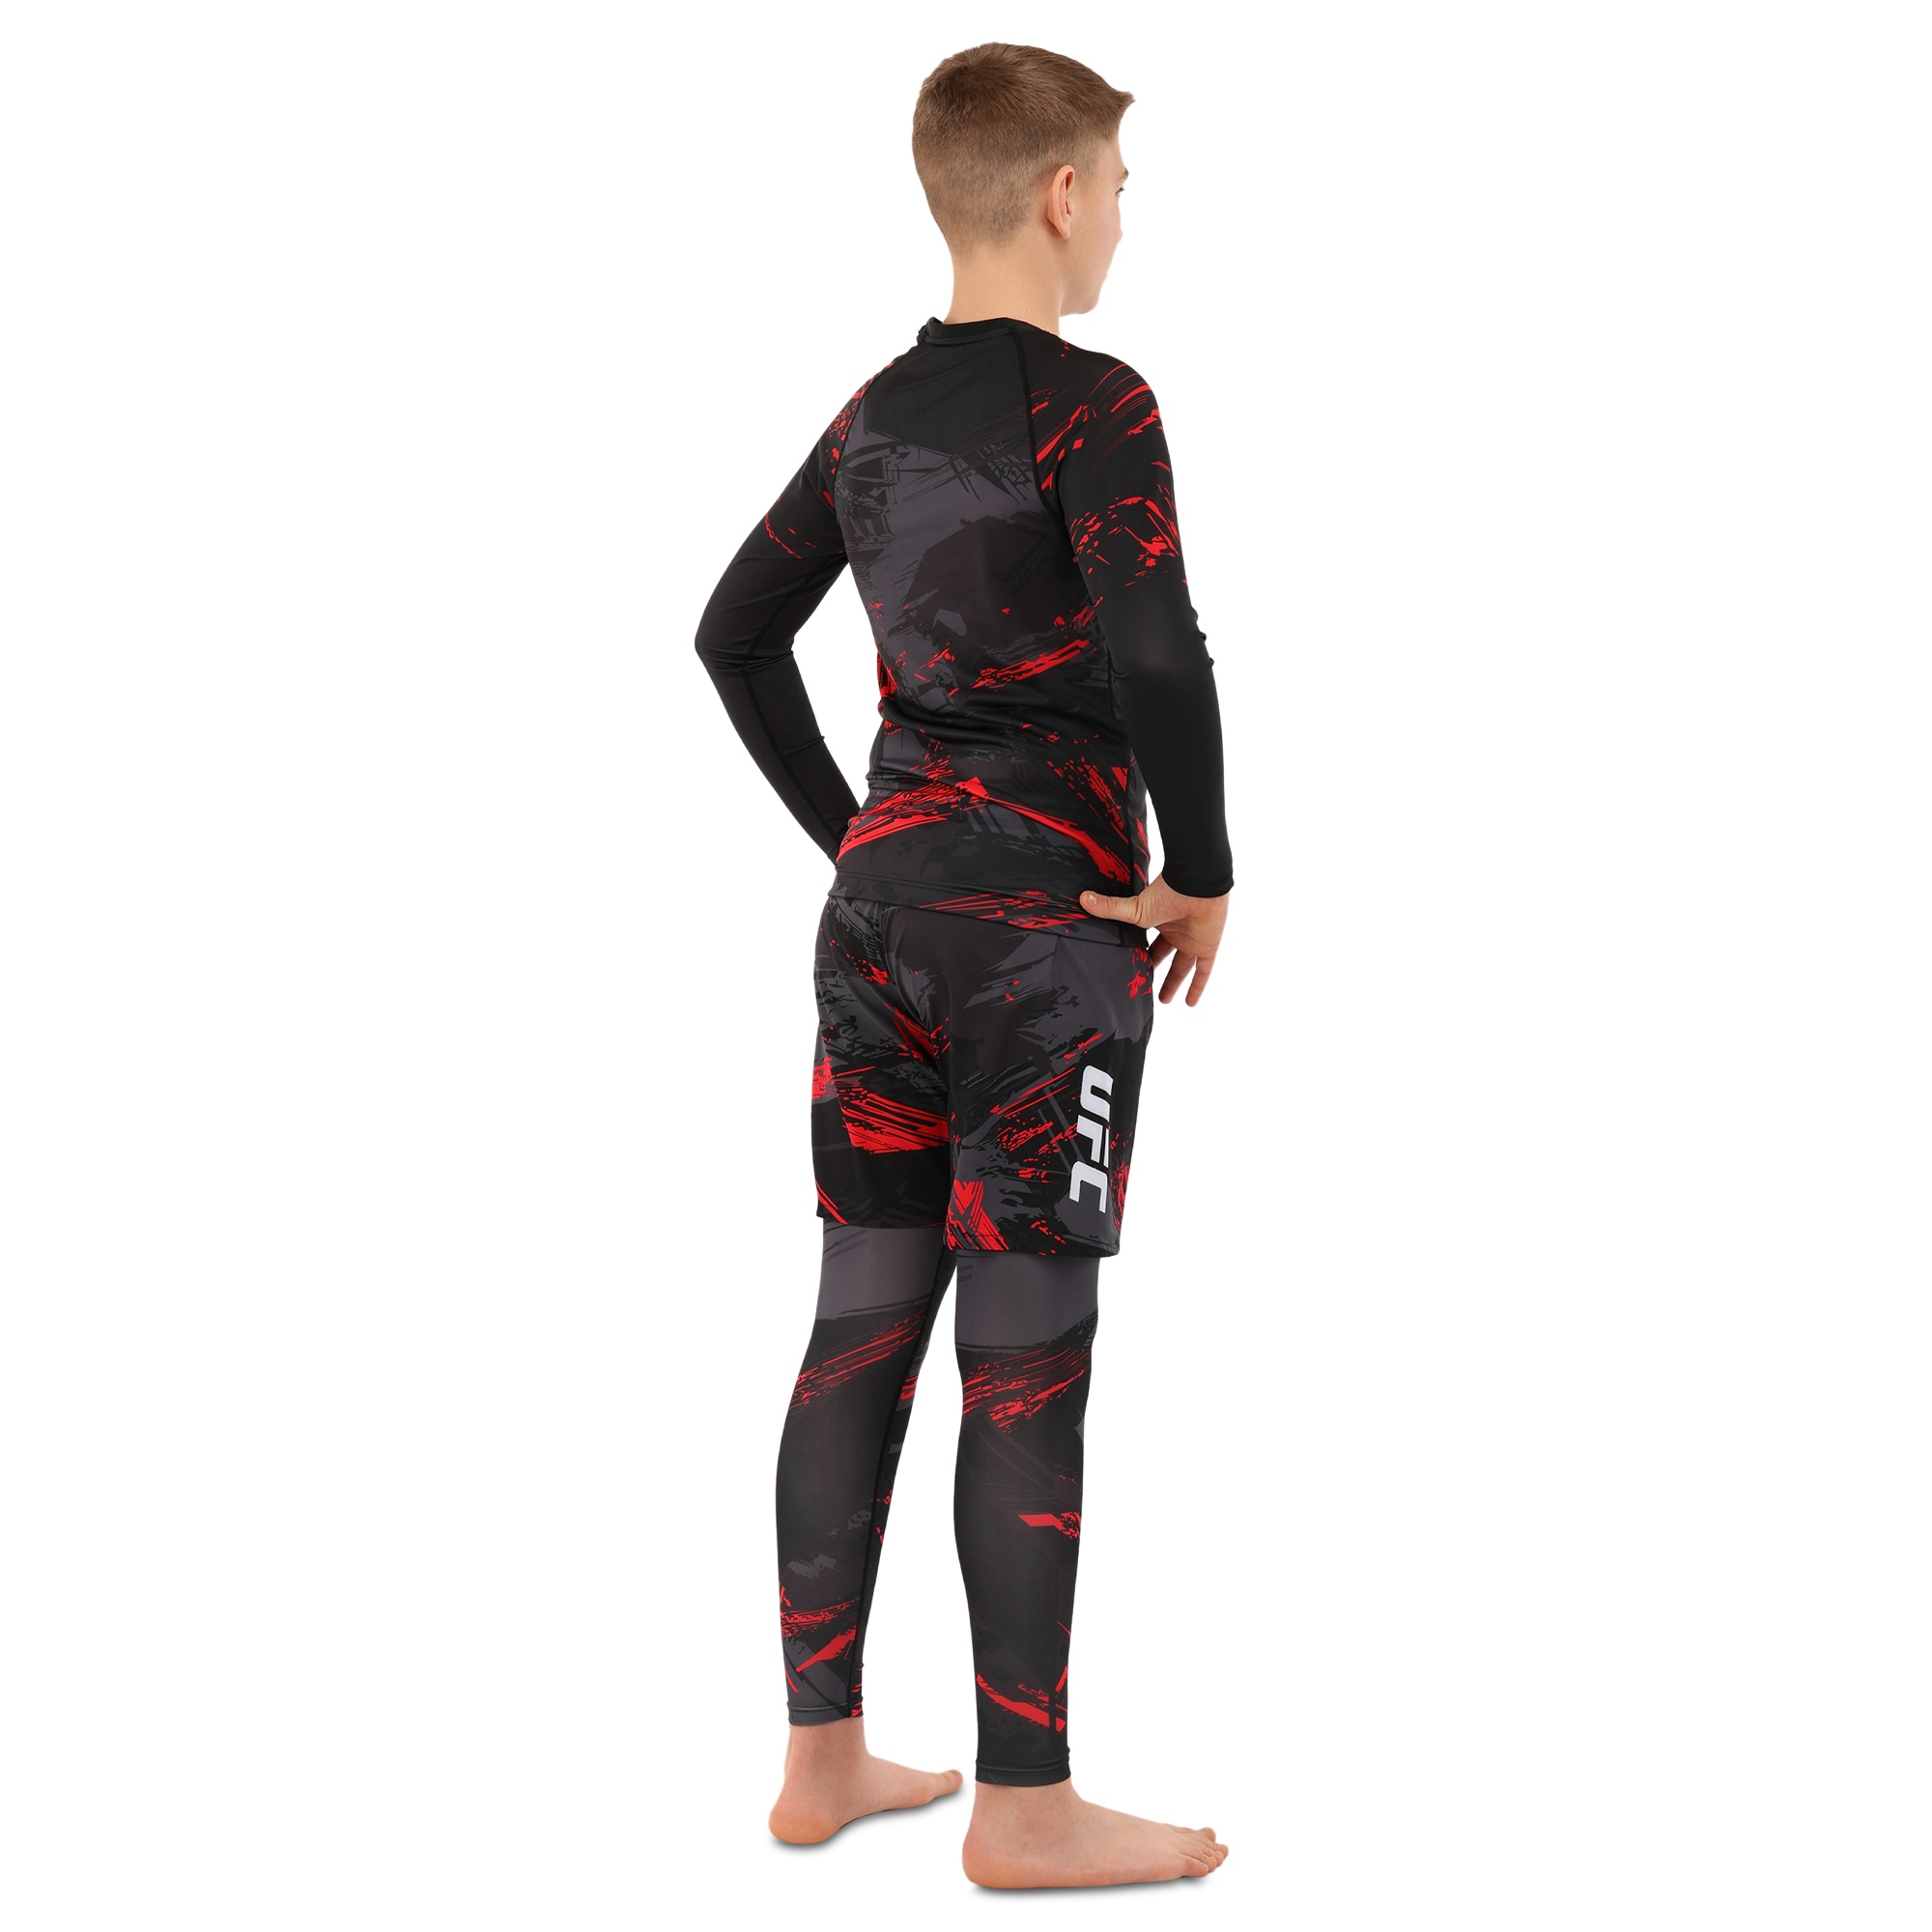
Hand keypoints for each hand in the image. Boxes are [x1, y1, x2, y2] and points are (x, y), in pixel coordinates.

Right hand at [1080, 877, 1230, 1006]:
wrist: (1197, 886)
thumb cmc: (1167, 892)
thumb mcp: (1135, 908)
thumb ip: (1110, 908)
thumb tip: (1083, 898)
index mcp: (1159, 920)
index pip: (1149, 941)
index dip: (1141, 953)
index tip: (1130, 967)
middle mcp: (1176, 931)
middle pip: (1164, 955)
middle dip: (1155, 969)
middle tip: (1145, 985)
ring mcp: (1193, 940)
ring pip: (1183, 967)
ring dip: (1174, 983)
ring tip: (1163, 1001)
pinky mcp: (1208, 947)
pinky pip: (1204, 971)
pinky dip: (1198, 987)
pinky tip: (1190, 1004)